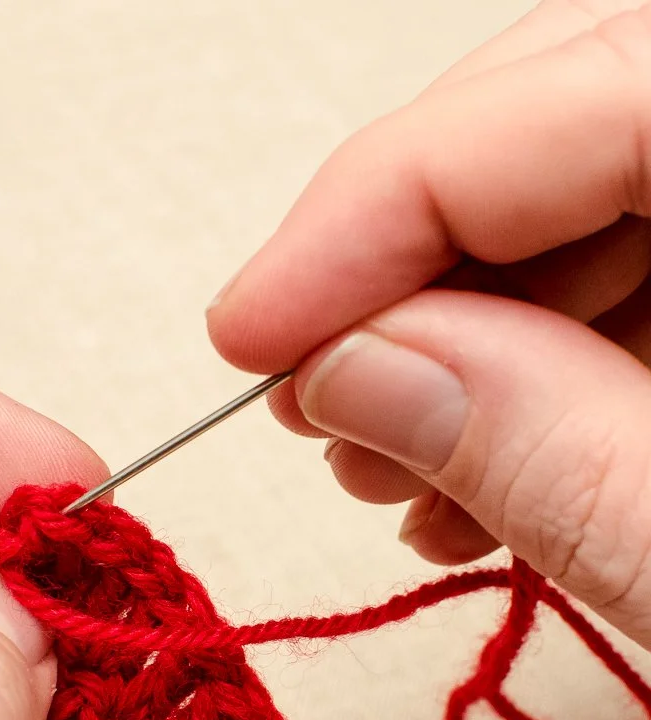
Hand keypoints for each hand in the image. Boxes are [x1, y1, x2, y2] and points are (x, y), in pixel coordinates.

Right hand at [207, 1, 650, 648]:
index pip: (562, 102)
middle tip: (310, 398)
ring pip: (563, 209)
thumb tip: (355, 375)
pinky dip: (516, 380)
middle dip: (395, 276)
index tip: (250, 328)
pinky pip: (608, 282)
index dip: (372, 208)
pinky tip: (470, 477)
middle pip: (545, 129)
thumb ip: (559, 461)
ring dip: (443, 345)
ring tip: (385, 467)